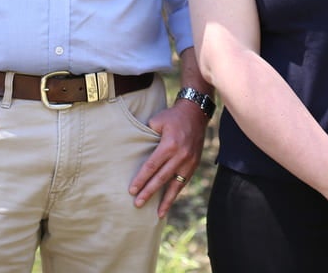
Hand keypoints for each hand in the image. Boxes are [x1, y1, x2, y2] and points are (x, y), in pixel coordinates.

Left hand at [129, 98, 208, 216]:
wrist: (196, 113)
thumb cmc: (173, 116)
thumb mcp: (158, 121)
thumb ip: (147, 136)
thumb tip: (136, 150)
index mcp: (169, 145)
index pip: (151, 166)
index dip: (141, 179)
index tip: (132, 190)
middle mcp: (181, 155)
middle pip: (161, 178)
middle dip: (149, 192)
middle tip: (137, 204)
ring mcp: (189, 161)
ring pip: (175, 185)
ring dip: (166, 200)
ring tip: (157, 214)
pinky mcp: (194, 164)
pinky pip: (183, 182)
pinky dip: (176, 193)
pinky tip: (169, 202)